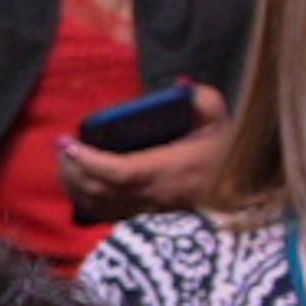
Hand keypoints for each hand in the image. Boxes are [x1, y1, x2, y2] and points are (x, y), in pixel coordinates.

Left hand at [55, 87, 228, 221]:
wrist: (244, 193)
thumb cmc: (228, 153)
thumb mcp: (220, 121)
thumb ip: (202, 99)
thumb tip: (180, 85)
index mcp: (169, 170)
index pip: (119, 172)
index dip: (87, 161)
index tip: (66, 142)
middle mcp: (154, 195)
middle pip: (98, 190)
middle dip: (72, 169)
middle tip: (61, 148)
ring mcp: (148, 212)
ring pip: (97, 206)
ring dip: (73, 186)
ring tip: (65, 162)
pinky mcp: (145, 220)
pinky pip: (105, 215)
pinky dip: (85, 201)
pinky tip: (78, 184)